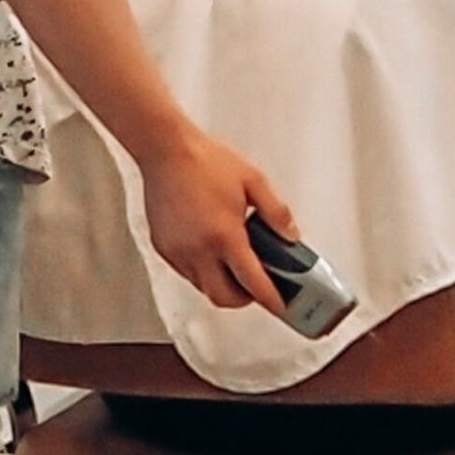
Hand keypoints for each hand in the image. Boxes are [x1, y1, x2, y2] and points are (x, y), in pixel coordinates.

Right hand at [136, 127, 298, 315]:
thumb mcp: (254, 181)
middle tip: (257, 286)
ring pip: (203, 287)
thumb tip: (291, 236)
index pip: (253, 283)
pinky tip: (211, 249)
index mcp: (224, 236)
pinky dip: (202, 271)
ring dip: (222, 283)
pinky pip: (186, 272)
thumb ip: (277, 213)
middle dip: (244, 299)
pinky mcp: (163, 247)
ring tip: (234, 263)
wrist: (165, 149)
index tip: (281, 305)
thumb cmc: (205, 161)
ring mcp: (177, 251)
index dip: (271, 299)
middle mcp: (198, 250)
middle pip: (224, 298)